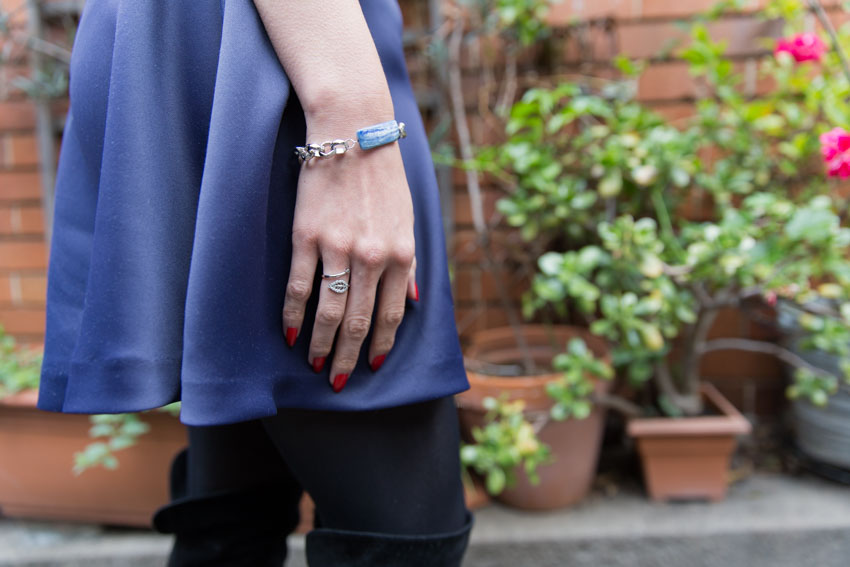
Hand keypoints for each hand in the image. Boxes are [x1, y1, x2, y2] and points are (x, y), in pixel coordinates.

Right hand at [282, 134, 416, 392]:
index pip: (390, 314)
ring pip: (328, 310)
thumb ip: (409, 265)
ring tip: (313, 364)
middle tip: (337, 381)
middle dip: (347, 356)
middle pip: (358, 321)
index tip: (373, 366)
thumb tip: (413, 303)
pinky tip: (290, 334)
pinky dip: (293, 315)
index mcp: (401, 254)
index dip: (381, 345)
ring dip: (320, 343)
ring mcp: (337, 248)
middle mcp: (372, 256)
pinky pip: (299, 286)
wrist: (353, 132)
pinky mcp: (307, 236)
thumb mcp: (408, 221)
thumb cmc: (383, 178)